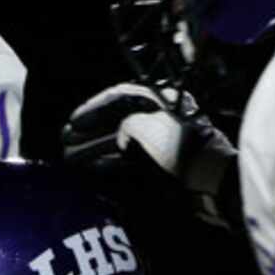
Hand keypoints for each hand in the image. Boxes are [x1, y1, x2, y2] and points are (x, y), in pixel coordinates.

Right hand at [63, 82, 235, 222]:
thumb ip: (124, 125)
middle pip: (118, 119)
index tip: (73, 122)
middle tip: (67, 141)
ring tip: (73, 157)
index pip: (121, 96)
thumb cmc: (178, 147)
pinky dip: (111, 163)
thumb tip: (120, 136)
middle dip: (90, 131)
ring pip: (122, 141)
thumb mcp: (143, 127)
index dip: (93, 108)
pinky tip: (93, 170)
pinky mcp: (163, 163)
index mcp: (161, 100)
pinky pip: (131, 159)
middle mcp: (161, 116)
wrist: (207, 178)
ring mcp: (162, 140)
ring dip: (96, 148)